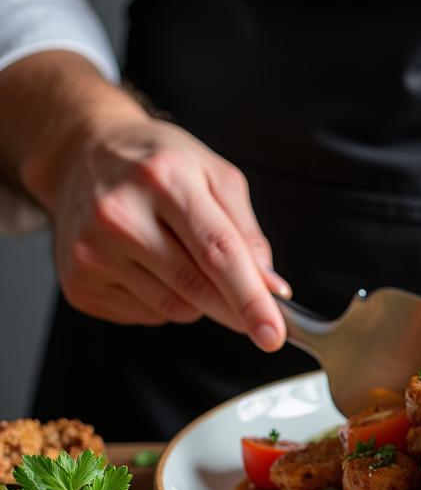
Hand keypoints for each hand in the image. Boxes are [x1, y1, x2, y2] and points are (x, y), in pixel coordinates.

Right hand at [41, 110, 289, 349]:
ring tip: (179, 255)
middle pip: (197, 287)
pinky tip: (149, 266)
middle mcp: (119, 214)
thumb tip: (270, 286)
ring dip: (197, 298)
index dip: (250, 298)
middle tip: (255, 314)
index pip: (217, 251)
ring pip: (175, 308)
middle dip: (234, 308)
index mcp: (163, 178)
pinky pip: (147, 315)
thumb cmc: (158, 165)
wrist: (84, 156)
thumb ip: (248, 231)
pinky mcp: (78, 283)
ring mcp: (92, 251)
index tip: (272, 333)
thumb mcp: (215, 176)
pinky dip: (164, 302)